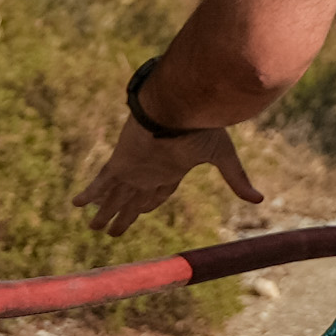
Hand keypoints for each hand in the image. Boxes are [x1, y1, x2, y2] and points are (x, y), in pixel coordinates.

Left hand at [82, 114, 260, 236]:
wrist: (175, 105)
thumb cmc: (198, 127)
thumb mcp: (221, 155)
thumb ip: (236, 178)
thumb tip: (260, 200)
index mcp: (172, 169)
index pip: (158, 194)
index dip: (149, 205)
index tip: (142, 212)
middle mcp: (150, 171)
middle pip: (134, 199)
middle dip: (124, 214)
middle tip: (113, 230)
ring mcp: (133, 168)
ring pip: (114, 197)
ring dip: (104, 213)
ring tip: (93, 227)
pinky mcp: (119, 163)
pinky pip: (99, 183)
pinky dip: (88, 195)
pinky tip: (75, 204)